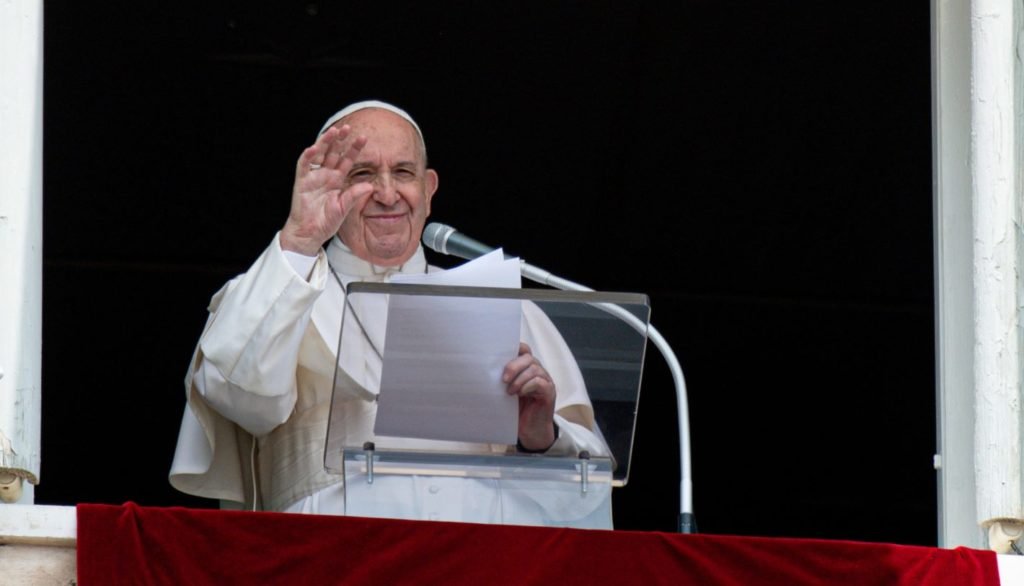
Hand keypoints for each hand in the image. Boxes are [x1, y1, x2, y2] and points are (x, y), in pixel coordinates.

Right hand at [279, 125, 373, 254]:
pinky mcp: (301, 181)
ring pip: (319, 154)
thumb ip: (355, 195)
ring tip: (333, 131)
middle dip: (340, 140)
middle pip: (333, 152)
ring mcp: (313, 177)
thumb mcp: (344, 208)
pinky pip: (304, 165)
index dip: (354, 149)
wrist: (310, 233)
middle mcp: (326, 175)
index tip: (364, 138)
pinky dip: (307, 156)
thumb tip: (370, 185)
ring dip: (325, 142)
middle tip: (348, 127)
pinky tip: (313, 148)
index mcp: (337, 180)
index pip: (347, 160)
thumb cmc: (326, 222)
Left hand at [503, 342, 556, 450]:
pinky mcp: (549, 392)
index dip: (514, 348)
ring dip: (519, 379)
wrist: (530, 431)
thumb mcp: (507, 392)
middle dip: (514, 366)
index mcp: (527, 368)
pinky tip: (520, 394)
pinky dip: (527, 386)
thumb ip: (503, 380)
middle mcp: (538, 371)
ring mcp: (545, 381)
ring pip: (534, 369)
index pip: (524, 350)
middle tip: (503, 379)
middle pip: (528, 357)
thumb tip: (484, 372)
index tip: (500, 357)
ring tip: (510, 391)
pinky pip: (540, 382)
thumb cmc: (517, 411)